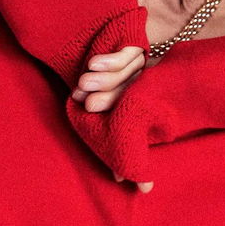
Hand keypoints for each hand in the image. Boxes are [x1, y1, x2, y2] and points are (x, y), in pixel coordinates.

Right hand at [70, 45, 153, 191]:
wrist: (103, 50)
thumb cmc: (98, 93)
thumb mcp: (105, 119)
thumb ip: (112, 144)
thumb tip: (120, 180)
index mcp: (141, 105)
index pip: (134, 117)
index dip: (119, 126)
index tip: (101, 131)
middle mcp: (143, 85)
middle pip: (129, 92)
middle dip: (107, 98)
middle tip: (88, 105)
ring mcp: (139, 65)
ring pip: (124, 73)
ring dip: (103, 79)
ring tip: (81, 84)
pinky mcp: (134, 45)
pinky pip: (124, 53)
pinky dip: (108, 60)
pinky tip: (92, 64)